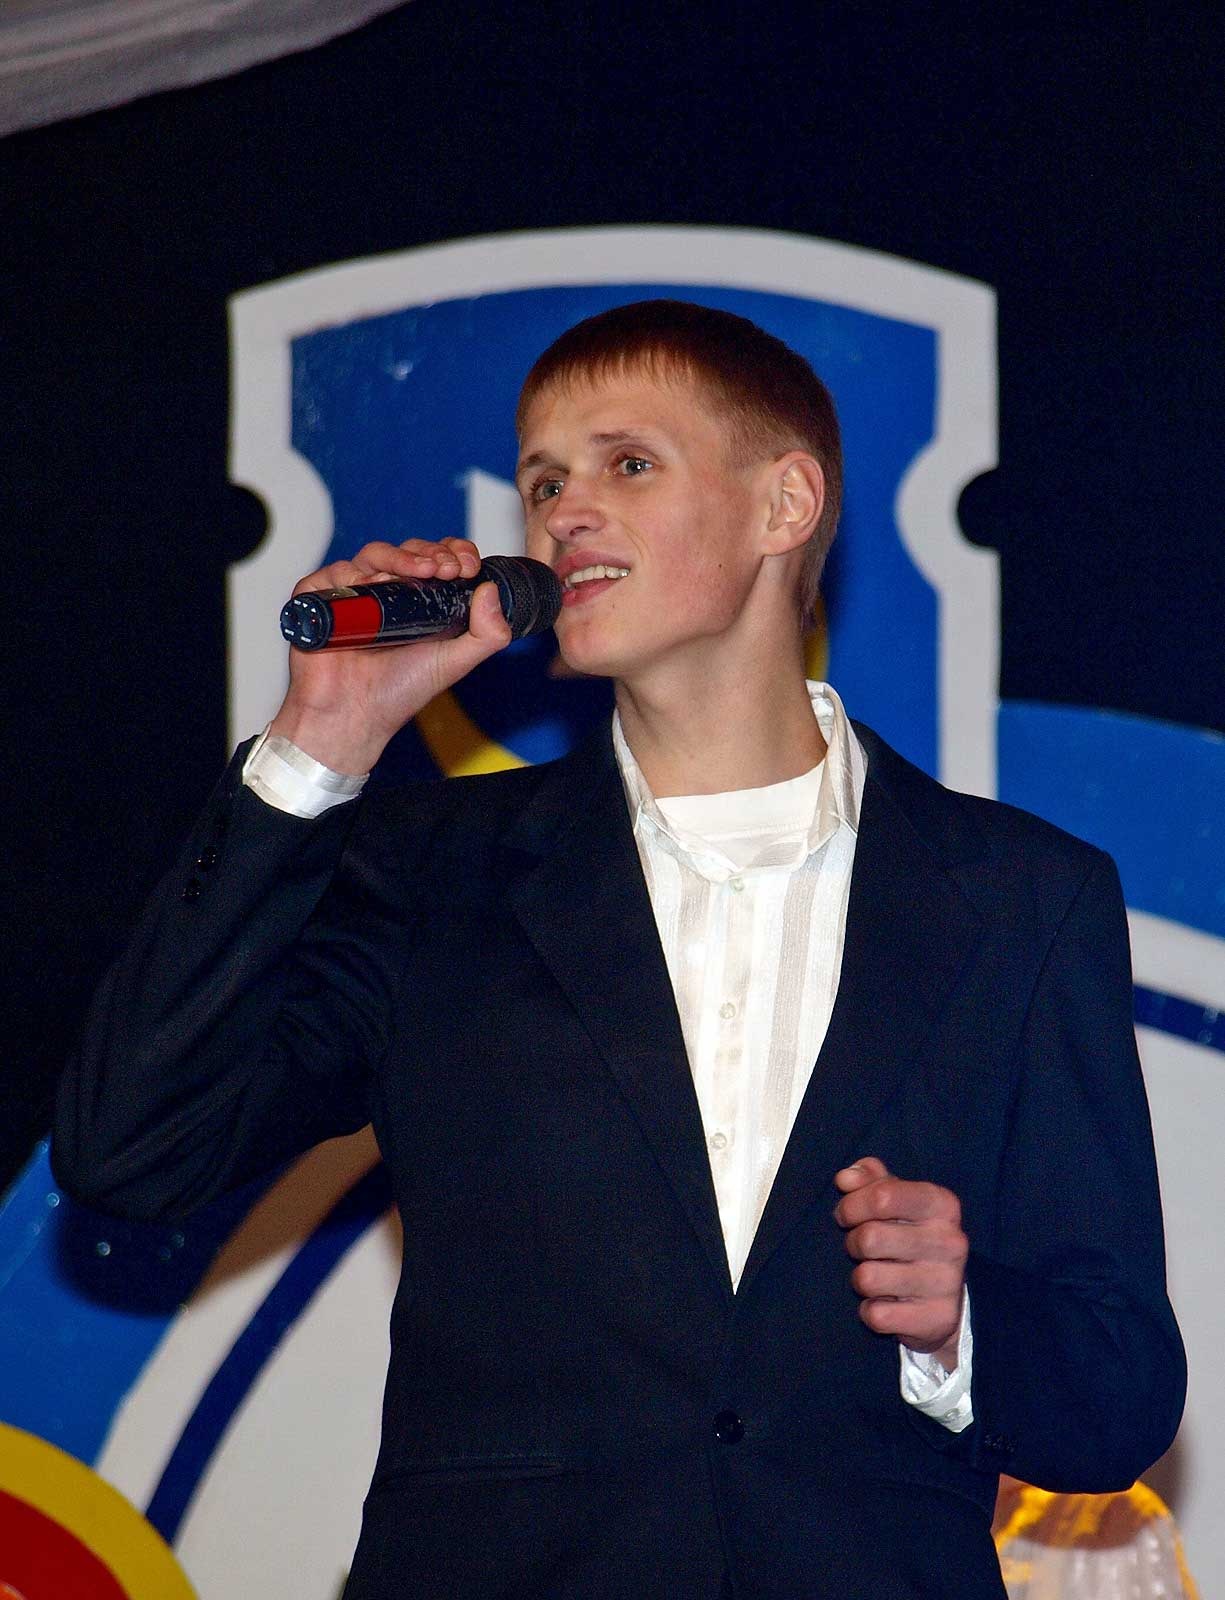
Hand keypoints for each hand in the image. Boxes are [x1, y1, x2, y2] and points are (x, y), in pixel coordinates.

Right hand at [269, 537, 511, 773]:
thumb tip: (492, 590)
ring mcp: (353, 592)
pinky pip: (333, 572)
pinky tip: (374, 585)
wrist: (355, 716)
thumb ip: (486, 635)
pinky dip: (354, 574)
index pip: (438, 558)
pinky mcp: (320, 598)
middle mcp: (387, 591)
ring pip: (374, 554)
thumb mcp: (455, 663)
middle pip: (409, 550)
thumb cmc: (399, 692)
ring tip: (421, 570)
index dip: (453, 552)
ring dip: (401, 557)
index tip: (466, 566)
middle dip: (432, 552)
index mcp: (419, 600)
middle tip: (447, 568)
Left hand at [833, 1156, 967, 1369]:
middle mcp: (950, 1241)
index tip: (847, 1215)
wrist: (946, 1297)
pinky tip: (885, 1303)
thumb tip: (846, 1178)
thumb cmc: (910, 1236)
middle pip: (869, 1238)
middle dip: (853, 1243)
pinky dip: (870, 1311)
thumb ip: (869, 1180)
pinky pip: (877, 1315)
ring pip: (868, 1278)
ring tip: (875, 1275)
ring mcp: (947, 1282)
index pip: (882, 1195)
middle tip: (860, 1248)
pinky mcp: (937, 1319)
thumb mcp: (896, 1200)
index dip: (852, 1205)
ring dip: (860, 1278)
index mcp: (941, 1204)